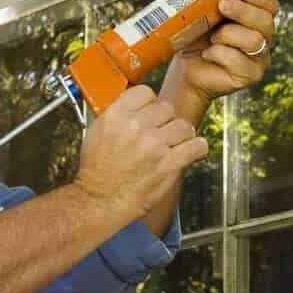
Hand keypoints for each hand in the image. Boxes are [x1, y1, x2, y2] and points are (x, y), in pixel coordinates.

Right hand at [72, 85, 208, 219]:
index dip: (151, 104)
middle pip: (167, 108)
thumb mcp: (97, 132)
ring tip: (176, 144)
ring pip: (183, 126)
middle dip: (166, 121)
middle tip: (162, 134)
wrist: (99, 200)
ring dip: (182, 135)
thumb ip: (119, 115)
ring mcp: (154, 145)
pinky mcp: (168, 164)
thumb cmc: (96, 171)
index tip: (152, 113)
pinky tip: (191, 152)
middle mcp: (136, 126)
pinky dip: (197, 149)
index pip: (146, 92)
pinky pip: (196, 146)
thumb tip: (137, 107)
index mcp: (116, 115)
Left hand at [163, 0, 279, 109]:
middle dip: (244, 11)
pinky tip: (208, 53)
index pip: (270, 4)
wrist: (185, 70)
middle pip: (266, 21)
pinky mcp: (250, 75)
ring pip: (254, 40)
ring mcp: (259, 57)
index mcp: (254, 17)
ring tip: (212, 37)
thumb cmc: (195, 38)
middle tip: (222, 5)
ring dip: (228, 34)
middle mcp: (262, 36)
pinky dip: (220, 54)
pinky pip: (241, 61)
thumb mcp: (194, 9)